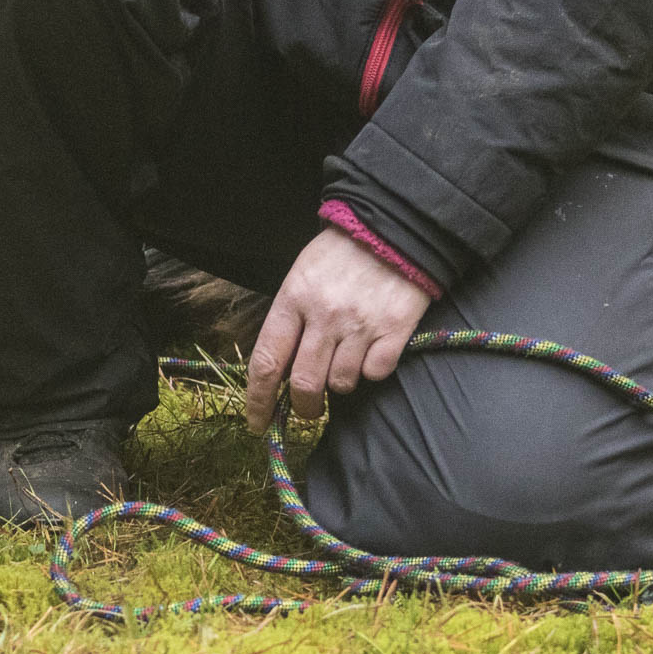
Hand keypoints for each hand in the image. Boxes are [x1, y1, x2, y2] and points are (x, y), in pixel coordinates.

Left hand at [243, 226, 431, 432]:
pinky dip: (371, 371)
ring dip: (339, 384)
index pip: (266, 362)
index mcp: (293, 300)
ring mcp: (360, 325)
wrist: (392, 230)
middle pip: (304, 384)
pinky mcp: (394, 330)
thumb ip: (289, 320)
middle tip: (307, 409)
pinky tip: (371, 351)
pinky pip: (376, 373)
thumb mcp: (301, 277)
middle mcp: (324, 316)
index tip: (258, 423)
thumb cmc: (339, 254)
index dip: (258, 400)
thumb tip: (278, 370)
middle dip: (303, 407)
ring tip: (344, 362)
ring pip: (341, 384)